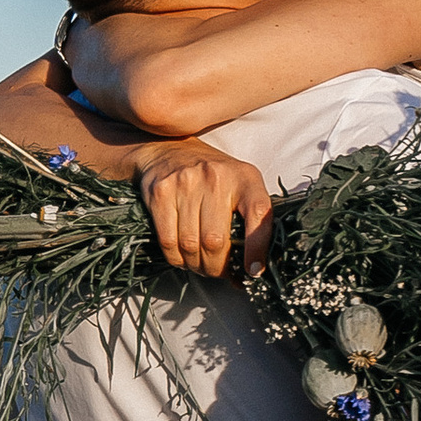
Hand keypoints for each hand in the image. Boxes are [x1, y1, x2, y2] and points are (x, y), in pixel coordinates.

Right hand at [137, 140, 274, 277]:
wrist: (167, 148)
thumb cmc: (211, 176)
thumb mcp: (240, 185)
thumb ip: (251, 220)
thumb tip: (252, 270)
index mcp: (245, 177)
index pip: (259, 215)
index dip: (257, 248)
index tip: (253, 270)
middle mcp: (216, 177)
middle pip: (216, 241)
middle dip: (217, 268)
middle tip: (218, 272)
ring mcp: (185, 183)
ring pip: (190, 245)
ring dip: (196, 266)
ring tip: (200, 265)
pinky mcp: (161, 193)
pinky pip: (168, 241)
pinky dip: (176, 258)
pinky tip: (182, 257)